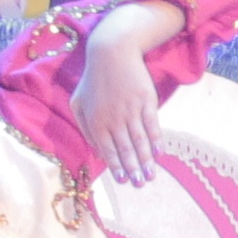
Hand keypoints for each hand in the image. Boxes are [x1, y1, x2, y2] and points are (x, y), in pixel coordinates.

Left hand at [77, 5, 171, 186]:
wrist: (112, 52)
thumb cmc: (94, 79)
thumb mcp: (79, 102)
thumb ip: (85, 128)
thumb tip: (97, 150)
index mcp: (96, 121)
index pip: (107, 150)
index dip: (116, 166)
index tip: (124, 180)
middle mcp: (113, 118)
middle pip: (125, 149)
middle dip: (133, 169)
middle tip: (140, 184)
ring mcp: (131, 110)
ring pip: (139, 141)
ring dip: (146, 161)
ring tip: (151, 176)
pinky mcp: (146, 101)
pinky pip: (152, 125)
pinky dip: (156, 141)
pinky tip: (159, 153)